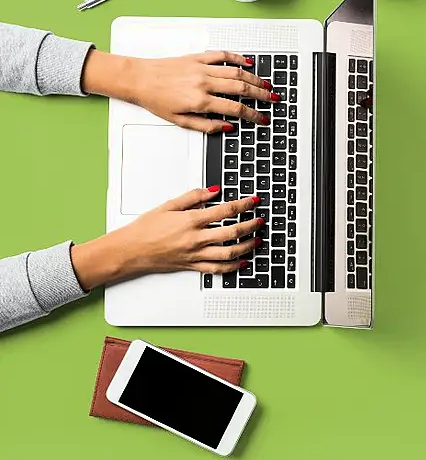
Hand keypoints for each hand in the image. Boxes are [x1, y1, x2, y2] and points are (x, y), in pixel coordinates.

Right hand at [70, 186, 263, 289]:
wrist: (130, 250)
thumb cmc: (145, 228)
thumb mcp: (168, 206)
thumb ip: (193, 197)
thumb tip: (213, 190)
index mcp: (191, 221)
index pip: (225, 211)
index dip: (243, 205)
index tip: (253, 200)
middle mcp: (195, 239)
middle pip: (232, 232)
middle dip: (250, 225)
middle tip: (260, 220)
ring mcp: (195, 254)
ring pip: (228, 253)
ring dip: (246, 247)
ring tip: (257, 240)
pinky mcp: (192, 266)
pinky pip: (216, 269)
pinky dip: (232, 267)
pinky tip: (242, 262)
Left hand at [82, 50, 279, 132]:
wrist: (138, 79)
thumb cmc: (155, 99)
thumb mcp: (179, 121)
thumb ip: (206, 125)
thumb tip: (226, 127)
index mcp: (200, 101)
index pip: (235, 109)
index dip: (253, 115)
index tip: (262, 118)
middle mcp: (203, 83)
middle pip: (242, 88)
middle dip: (261, 95)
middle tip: (273, 99)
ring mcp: (201, 68)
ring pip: (236, 72)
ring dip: (254, 78)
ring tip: (266, 84)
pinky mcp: (197, 58)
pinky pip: (222, 56)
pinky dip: (237, 58)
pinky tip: (248, 62)